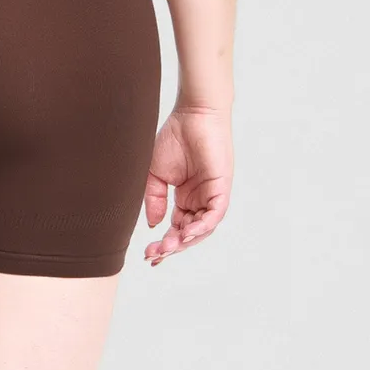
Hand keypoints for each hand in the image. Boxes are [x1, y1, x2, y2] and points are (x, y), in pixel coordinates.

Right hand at [143, 105, 232, 265]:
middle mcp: (200, 200)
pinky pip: (214, 215)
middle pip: (189, 233)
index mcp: (185, 197)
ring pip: (202, 228)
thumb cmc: (174, 137)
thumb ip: (153, 199)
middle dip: (172, 246)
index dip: (164, 242)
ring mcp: (212, 195)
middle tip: (155, 255)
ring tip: (168, 247)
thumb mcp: (155, 173)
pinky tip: (185, 233)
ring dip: (186, 240)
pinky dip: (202, 226)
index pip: (176, 227)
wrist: (192, 114)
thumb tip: (153, 225)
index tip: (148, 255)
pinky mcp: (222, 189)